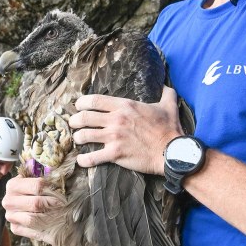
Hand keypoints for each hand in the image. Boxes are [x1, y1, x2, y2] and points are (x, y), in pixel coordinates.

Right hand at [2, 175, 63, 242]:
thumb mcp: (40, 179)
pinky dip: (45, 227)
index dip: (53, 189)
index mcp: (13, 185)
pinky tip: (53, 222)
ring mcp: (10, 216)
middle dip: (53, 204)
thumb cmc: (38, 189)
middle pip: (36, 203)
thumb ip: (45, 175)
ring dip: (50, 217)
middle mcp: (8, 201)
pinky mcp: (15, 228)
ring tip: (61, 213)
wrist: (33, 204)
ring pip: (33, 219)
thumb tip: (57, 174)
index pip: (37, 186)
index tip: (63, 191)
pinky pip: (32, 230)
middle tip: (64, 204)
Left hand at [69, 86, 183, 173]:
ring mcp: (114, 137)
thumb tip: (166, 86)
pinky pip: (92, 157)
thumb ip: (166, 94)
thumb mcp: (168, 106)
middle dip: (75, 120)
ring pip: (84, 135)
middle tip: (74, 123)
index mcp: (125, 106)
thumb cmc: (169, 129)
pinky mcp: (115, 154)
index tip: (79, 106)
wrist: (172, 151)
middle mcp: (116, 120)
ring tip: (77, 139)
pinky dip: (84, 160)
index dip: (82, 102)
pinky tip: (82, 160)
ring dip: (77, 137)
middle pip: (85, 117)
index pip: (95, 100)